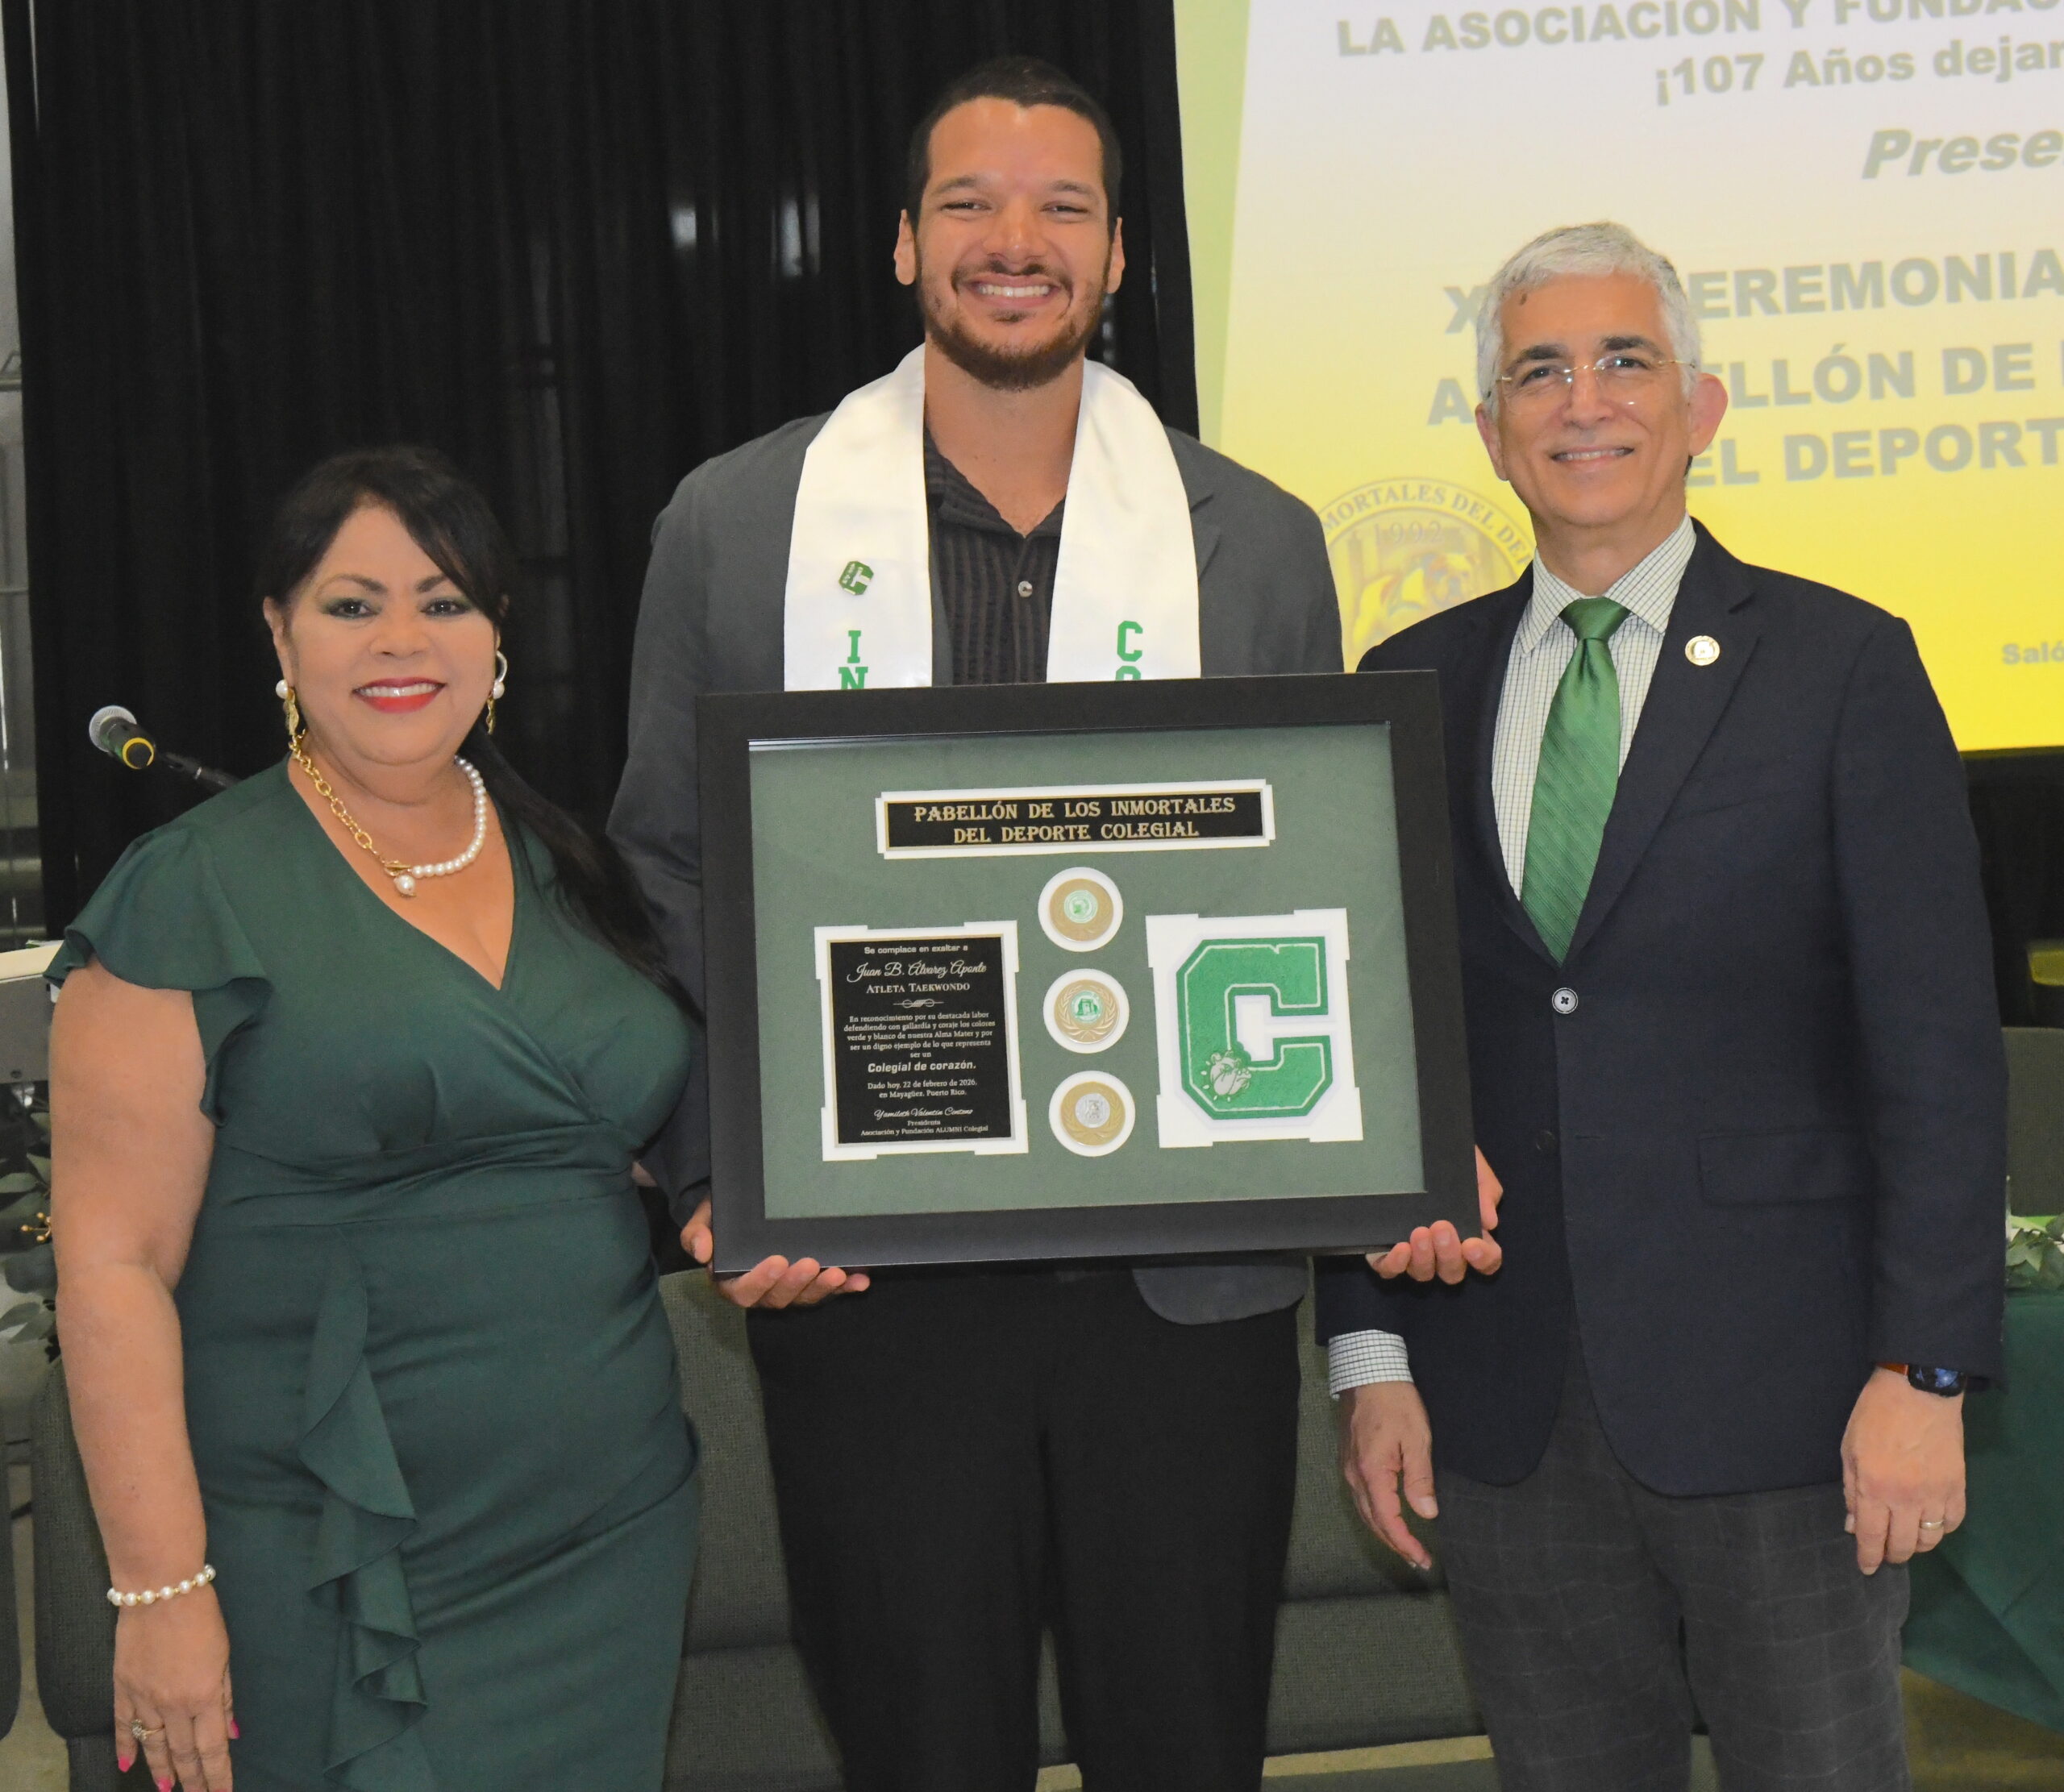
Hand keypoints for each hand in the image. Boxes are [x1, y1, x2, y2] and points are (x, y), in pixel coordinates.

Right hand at [114, 1590, 235, 1789]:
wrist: (161, 1591)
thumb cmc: (202, 1617)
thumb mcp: (225, 1655)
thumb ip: (225, 1697)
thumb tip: (232, 1733)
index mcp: (204, 1697)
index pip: (212, 1749)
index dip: (218, 1776)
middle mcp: (173, 1706)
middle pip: (183, 1754)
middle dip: (192, 1781)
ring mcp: (144, 1699)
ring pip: (153, 1747)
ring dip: (162, 1771)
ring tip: (169, 1791)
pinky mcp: (122, 1689)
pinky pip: (123, 1726)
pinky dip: (125, 1748)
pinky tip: (127, 1766)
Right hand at [680, 1198, 870, 1308]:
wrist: (743, 1206)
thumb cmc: (723, 1215)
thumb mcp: (706, 1217)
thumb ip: (697, 1233)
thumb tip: (702, 1251)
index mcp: (731, 1281)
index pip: (743, 1290)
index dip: (760, 1281)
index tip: (777, 1261)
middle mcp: (761, 1290)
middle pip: (778, 1298)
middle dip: (796, 1284)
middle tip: (811, 1264)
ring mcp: (787, 1288)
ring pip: (804, 1297)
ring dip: (822, 1288)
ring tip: (838, 1273)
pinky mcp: (809, 1282)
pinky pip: (827, 1290)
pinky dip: (845, 1287)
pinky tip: (860, 1280)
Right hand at [1338, 1381, 1437, 1569]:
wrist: (1367, 1371)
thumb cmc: (1395, 1401)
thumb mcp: (1417, 1438)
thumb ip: (1420, 1478)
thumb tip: (1426, 1513)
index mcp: (1372, 1473)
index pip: (1388, 1521)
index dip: (1406, 1544)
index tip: (1423, 1559)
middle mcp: (1355, 1475)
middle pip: (1373, 1522)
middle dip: (1395, 1545)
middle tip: (1418, 1560)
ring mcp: (1348, 1467)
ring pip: (1364, 1511)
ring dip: (1384, 1532)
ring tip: (1404, 1545)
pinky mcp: (1348, 1459)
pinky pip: (1360, 1497)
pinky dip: (1375, 1514)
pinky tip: (1386, 1515)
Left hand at [1367, 1147, 1503, 1282]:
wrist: (1410, 1138)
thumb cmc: (1448, 1157)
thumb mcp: (1473, 1166)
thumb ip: (1485, 1191)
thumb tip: (1490, 1222)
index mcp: (1471, 1234)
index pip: (1486, 1260)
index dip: (1483, 1259)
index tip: (1472, 1244)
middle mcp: (1444, 1250)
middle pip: (1452, 1272)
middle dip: (1449, 1255)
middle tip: (1442, 1227)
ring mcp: (1415, 1253)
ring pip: (1423, 1273)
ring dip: (1424, 1258)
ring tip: (1419, 1232)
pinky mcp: (1386, 1250)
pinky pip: (1389, 1269)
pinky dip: (1395, 1265)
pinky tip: (1399, 1249)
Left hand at [1842, 1367, 1965, 1573]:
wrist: (1919, 1391)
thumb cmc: (1875, 1415)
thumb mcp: (1849, 1449)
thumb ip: (1851, 1490)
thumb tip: (1854, 1525)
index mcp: (1874, 1488)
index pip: (1872, 1537)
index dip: (1869, 1558)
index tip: (1867, 1569)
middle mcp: (1906, 1499)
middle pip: (1903, 1545)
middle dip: (1892, 1555)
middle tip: (1886, 1553)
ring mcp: (1936, 1495)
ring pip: (1930, 1540)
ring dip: (1917, 1545)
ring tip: (1907, 1539)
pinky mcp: (1958, 1488)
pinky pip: (1952, 1523)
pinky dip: (1941, 1529)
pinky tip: (1930, 1523)